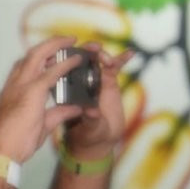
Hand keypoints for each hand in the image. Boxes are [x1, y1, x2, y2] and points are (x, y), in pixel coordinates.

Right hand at [0, 36, 86, 163]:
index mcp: (11, 91)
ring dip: (57, 45)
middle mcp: (14, 84)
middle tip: (66, 40)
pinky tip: (78, 59)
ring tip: (72, 41)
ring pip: (39, 54)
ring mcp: (21, 86)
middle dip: (50, 44)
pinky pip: (52, 71)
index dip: (39, 57)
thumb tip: (74, 108)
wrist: (2, 152)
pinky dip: (66, 63)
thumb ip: (57, 113)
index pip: (24, 66)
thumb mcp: (40, 125)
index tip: (53, 54)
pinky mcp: (32, 92)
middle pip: (31, 54)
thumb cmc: (15, 142)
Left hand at [66, 43, 135, 160]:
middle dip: (84, 51)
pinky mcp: (107, 82)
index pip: (60, 71)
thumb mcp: (87, 129)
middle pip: (77, 60)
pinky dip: (121, 59)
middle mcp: (76, 83)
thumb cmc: (86, 135)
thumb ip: (90, 120)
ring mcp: (92, 80)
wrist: (99, 140)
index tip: (75, 55)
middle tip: (94, 48)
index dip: (66, 59)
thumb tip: (91, 111)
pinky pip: (113, 67)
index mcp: (63, 91)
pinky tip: (129, 53)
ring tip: (108, 58)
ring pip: (94, 61)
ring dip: (100, 54)